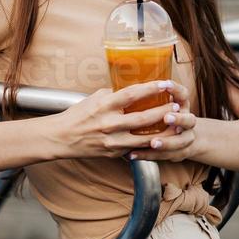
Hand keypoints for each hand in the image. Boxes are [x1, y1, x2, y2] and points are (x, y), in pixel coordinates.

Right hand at [52, 80, 186, 160]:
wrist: (61, 137)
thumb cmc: (77, 115)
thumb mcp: (94, 98)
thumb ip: (112, 95)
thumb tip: (130, 91)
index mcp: (104, 105)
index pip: (132, 94)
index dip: (150, 89)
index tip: (165, 84)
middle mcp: (109, 123)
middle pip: (142, 118)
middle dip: (162, 112)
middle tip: (177, 106)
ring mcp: (112, 141)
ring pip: (143, 138)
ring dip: (160, 131)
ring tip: (174, 125)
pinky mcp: (113, 153)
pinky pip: (135, 149)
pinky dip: (148, 145)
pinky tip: (160, 140)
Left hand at [123, 80, 197, 162]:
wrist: (188, 134)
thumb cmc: (166, 111)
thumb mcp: (165, 99)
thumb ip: (150, 93)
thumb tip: (120, 80)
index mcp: (182, 103)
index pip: (183, 94)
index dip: (176, 89)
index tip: (165, 85)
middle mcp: (188, 120)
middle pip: (189, 120)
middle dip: (178, 119)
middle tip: (166, 118)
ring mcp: (186, 137)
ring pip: (179, 142)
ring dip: (165, 142)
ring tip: (152, 142)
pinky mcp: (179, 152)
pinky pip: (166, 156)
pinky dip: (148, 155)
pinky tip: (132, 155)